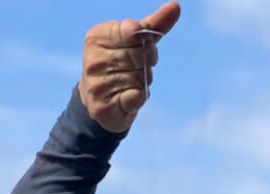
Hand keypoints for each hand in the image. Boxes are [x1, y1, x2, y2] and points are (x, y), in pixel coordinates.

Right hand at [79, 1, 180, 133]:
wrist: (99, 104)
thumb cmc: (119, 67)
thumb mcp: (133, 43)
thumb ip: (153, 26)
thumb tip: (176, 6)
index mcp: (97, 37)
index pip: (134, 32)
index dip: (145, 42)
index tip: (139, 48)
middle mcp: (93, 59)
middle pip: (139, 55)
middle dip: (146, 64)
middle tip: (135, 70)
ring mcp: (97, 84)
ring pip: (140, 78)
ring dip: (142, 83)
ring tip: (129, 85)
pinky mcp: (104, 107)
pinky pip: (137, 97)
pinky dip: (140, 98)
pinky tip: (130, 98)